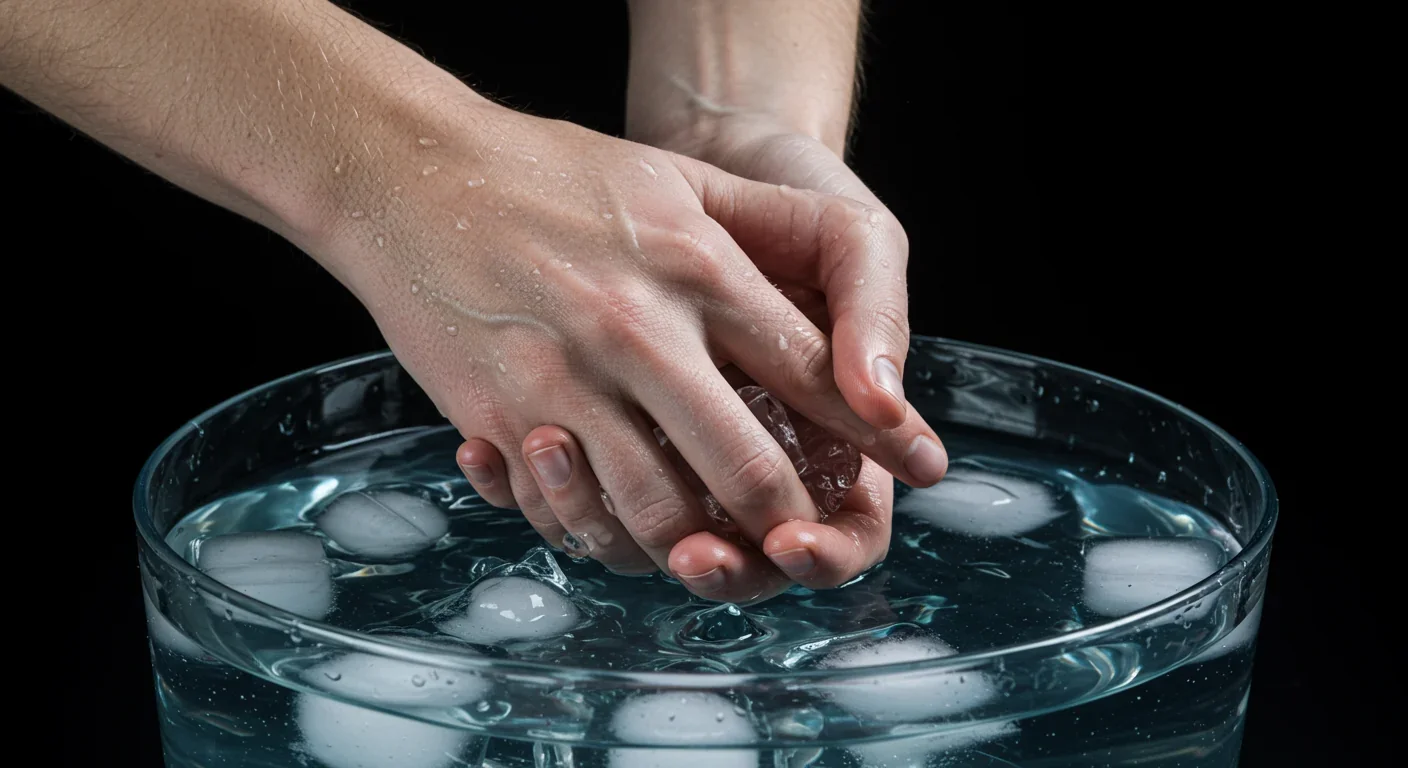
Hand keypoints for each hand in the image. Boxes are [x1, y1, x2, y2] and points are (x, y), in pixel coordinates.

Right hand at [342, 105, 945, 601]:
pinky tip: (621, 526)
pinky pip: (568, 512)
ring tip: (713, 548)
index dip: (872, 428)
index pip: (809, 368)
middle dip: (788, 522)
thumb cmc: (549, 172)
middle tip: (803, 542)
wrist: (409, 172)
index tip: (912, 467)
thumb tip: (827, 312)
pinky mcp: (499, 415)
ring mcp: (564, 380)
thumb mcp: (673, 177)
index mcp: (697, 266)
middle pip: (746, 466)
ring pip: (657, 512)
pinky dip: (604, 536)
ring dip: (696, 546)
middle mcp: (638, 330)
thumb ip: (756, 237)